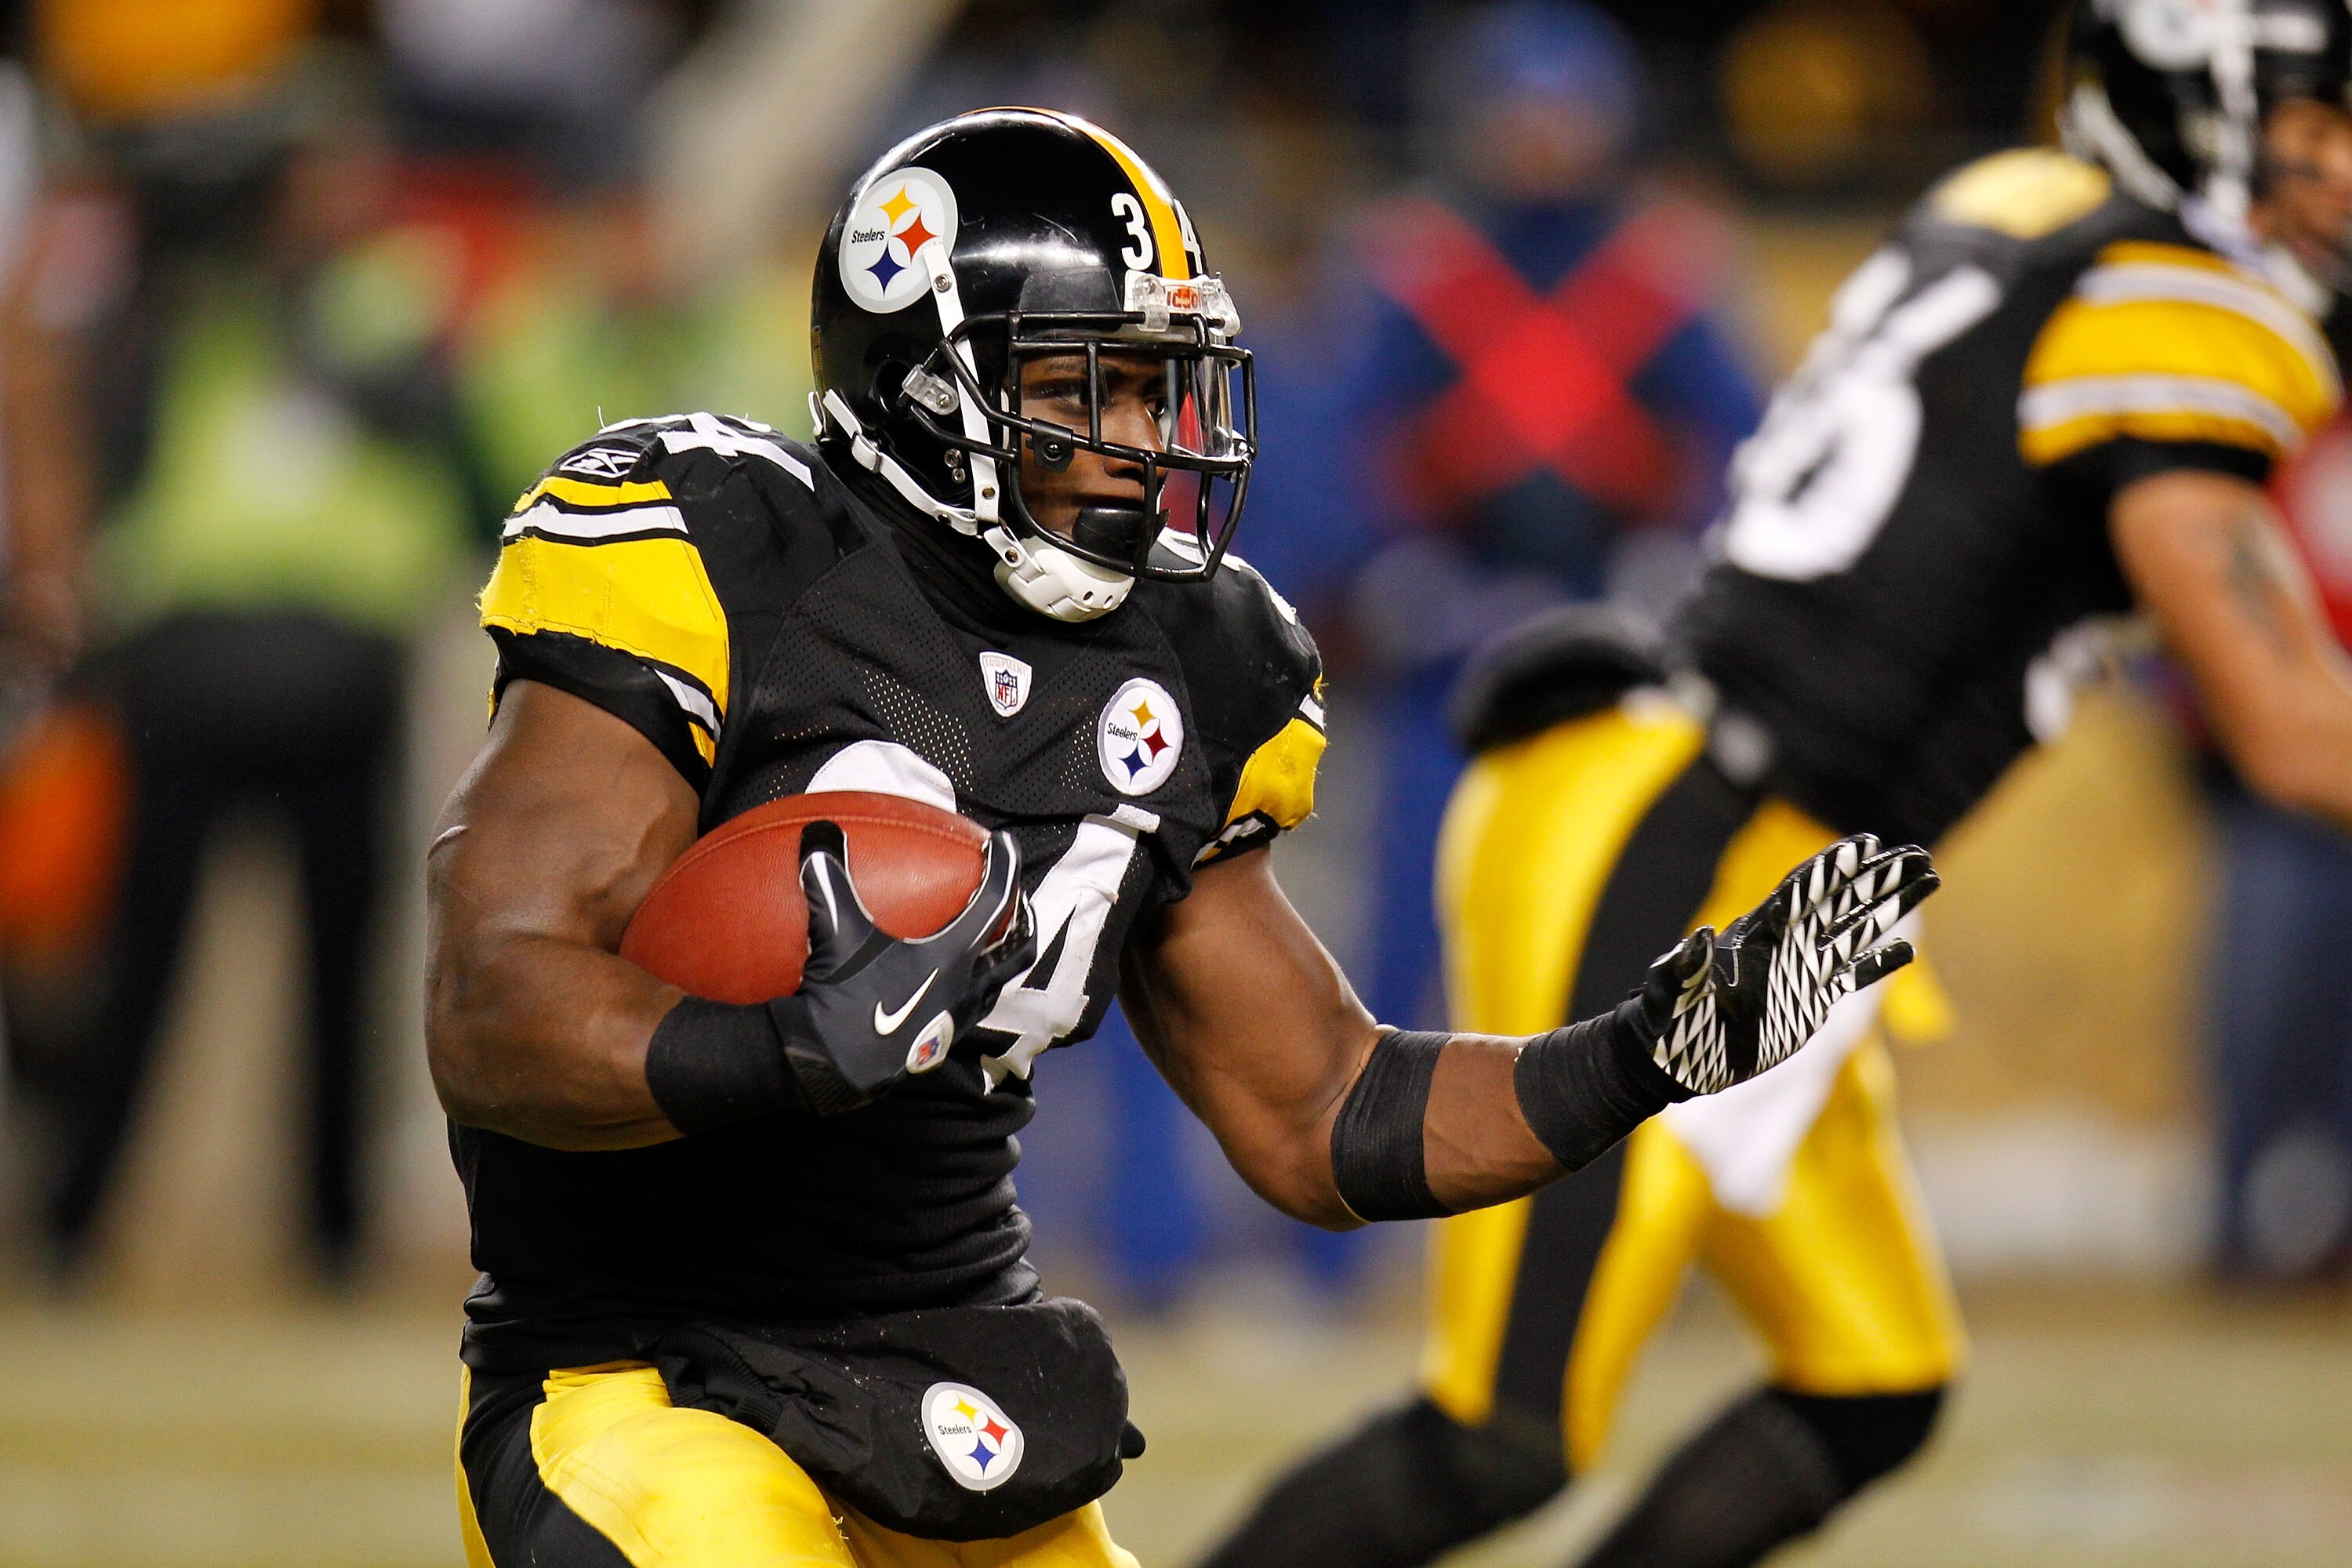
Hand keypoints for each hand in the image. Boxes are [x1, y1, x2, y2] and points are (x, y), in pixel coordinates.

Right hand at [780, 820, 1036, 1111]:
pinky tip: (946, 984)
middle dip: (1025, 922)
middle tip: (1018, 902)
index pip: (995, 901)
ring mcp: (956, 1019)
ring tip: (993, 943)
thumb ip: (829, 877)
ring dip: (1001, 959)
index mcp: (953, 955)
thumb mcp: (835, 932)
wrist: (833, 1068)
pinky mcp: (939, 1043)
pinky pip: (970, 1010)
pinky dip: (971, 989)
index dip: (1004, 866)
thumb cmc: (841, 998)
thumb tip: (818, 830)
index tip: (1004, 843)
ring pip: (998, 984)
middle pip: (1018, 950)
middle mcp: (966, 986)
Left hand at [1635, 834, 1936, 1094]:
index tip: (1868, 843)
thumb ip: (1687, 964)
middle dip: (1878, 877)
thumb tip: (1701, 936)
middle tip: (1918, 854)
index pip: (1802, 890)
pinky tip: (1909, 949)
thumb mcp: (1672, 989)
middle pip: (1841, 900)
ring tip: (1928, 880)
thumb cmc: (1667, 1017)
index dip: (1832, 867)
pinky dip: (1879, 963)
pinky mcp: (1809, 1002)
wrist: (1675, 1057)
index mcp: (1756, 933)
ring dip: (1890, 907)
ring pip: (1855, 930)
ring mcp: (1801, 970)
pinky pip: (1852, 976)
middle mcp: (1785, 943)